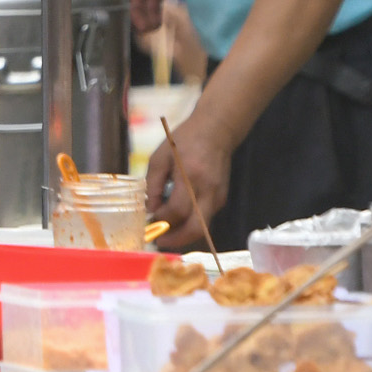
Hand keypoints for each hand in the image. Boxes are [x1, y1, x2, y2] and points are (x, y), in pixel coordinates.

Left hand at [145, 123, 230, 251]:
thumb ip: (154, 185)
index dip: (162, 220)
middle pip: (196, 228)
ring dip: (183, 235)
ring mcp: (218, 197)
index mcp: (191, 176)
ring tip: (166, 234)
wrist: (216, 130)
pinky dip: (191, 224)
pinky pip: (205, 219)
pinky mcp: (221, 199)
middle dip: (177, 240)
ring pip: (202, 227)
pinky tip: (177, 220)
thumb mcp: (161, 157)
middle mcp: (208, 190)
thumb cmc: (185, 140)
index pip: (178, 210)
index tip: (150, 220)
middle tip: (160, 241)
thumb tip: (151, 211)